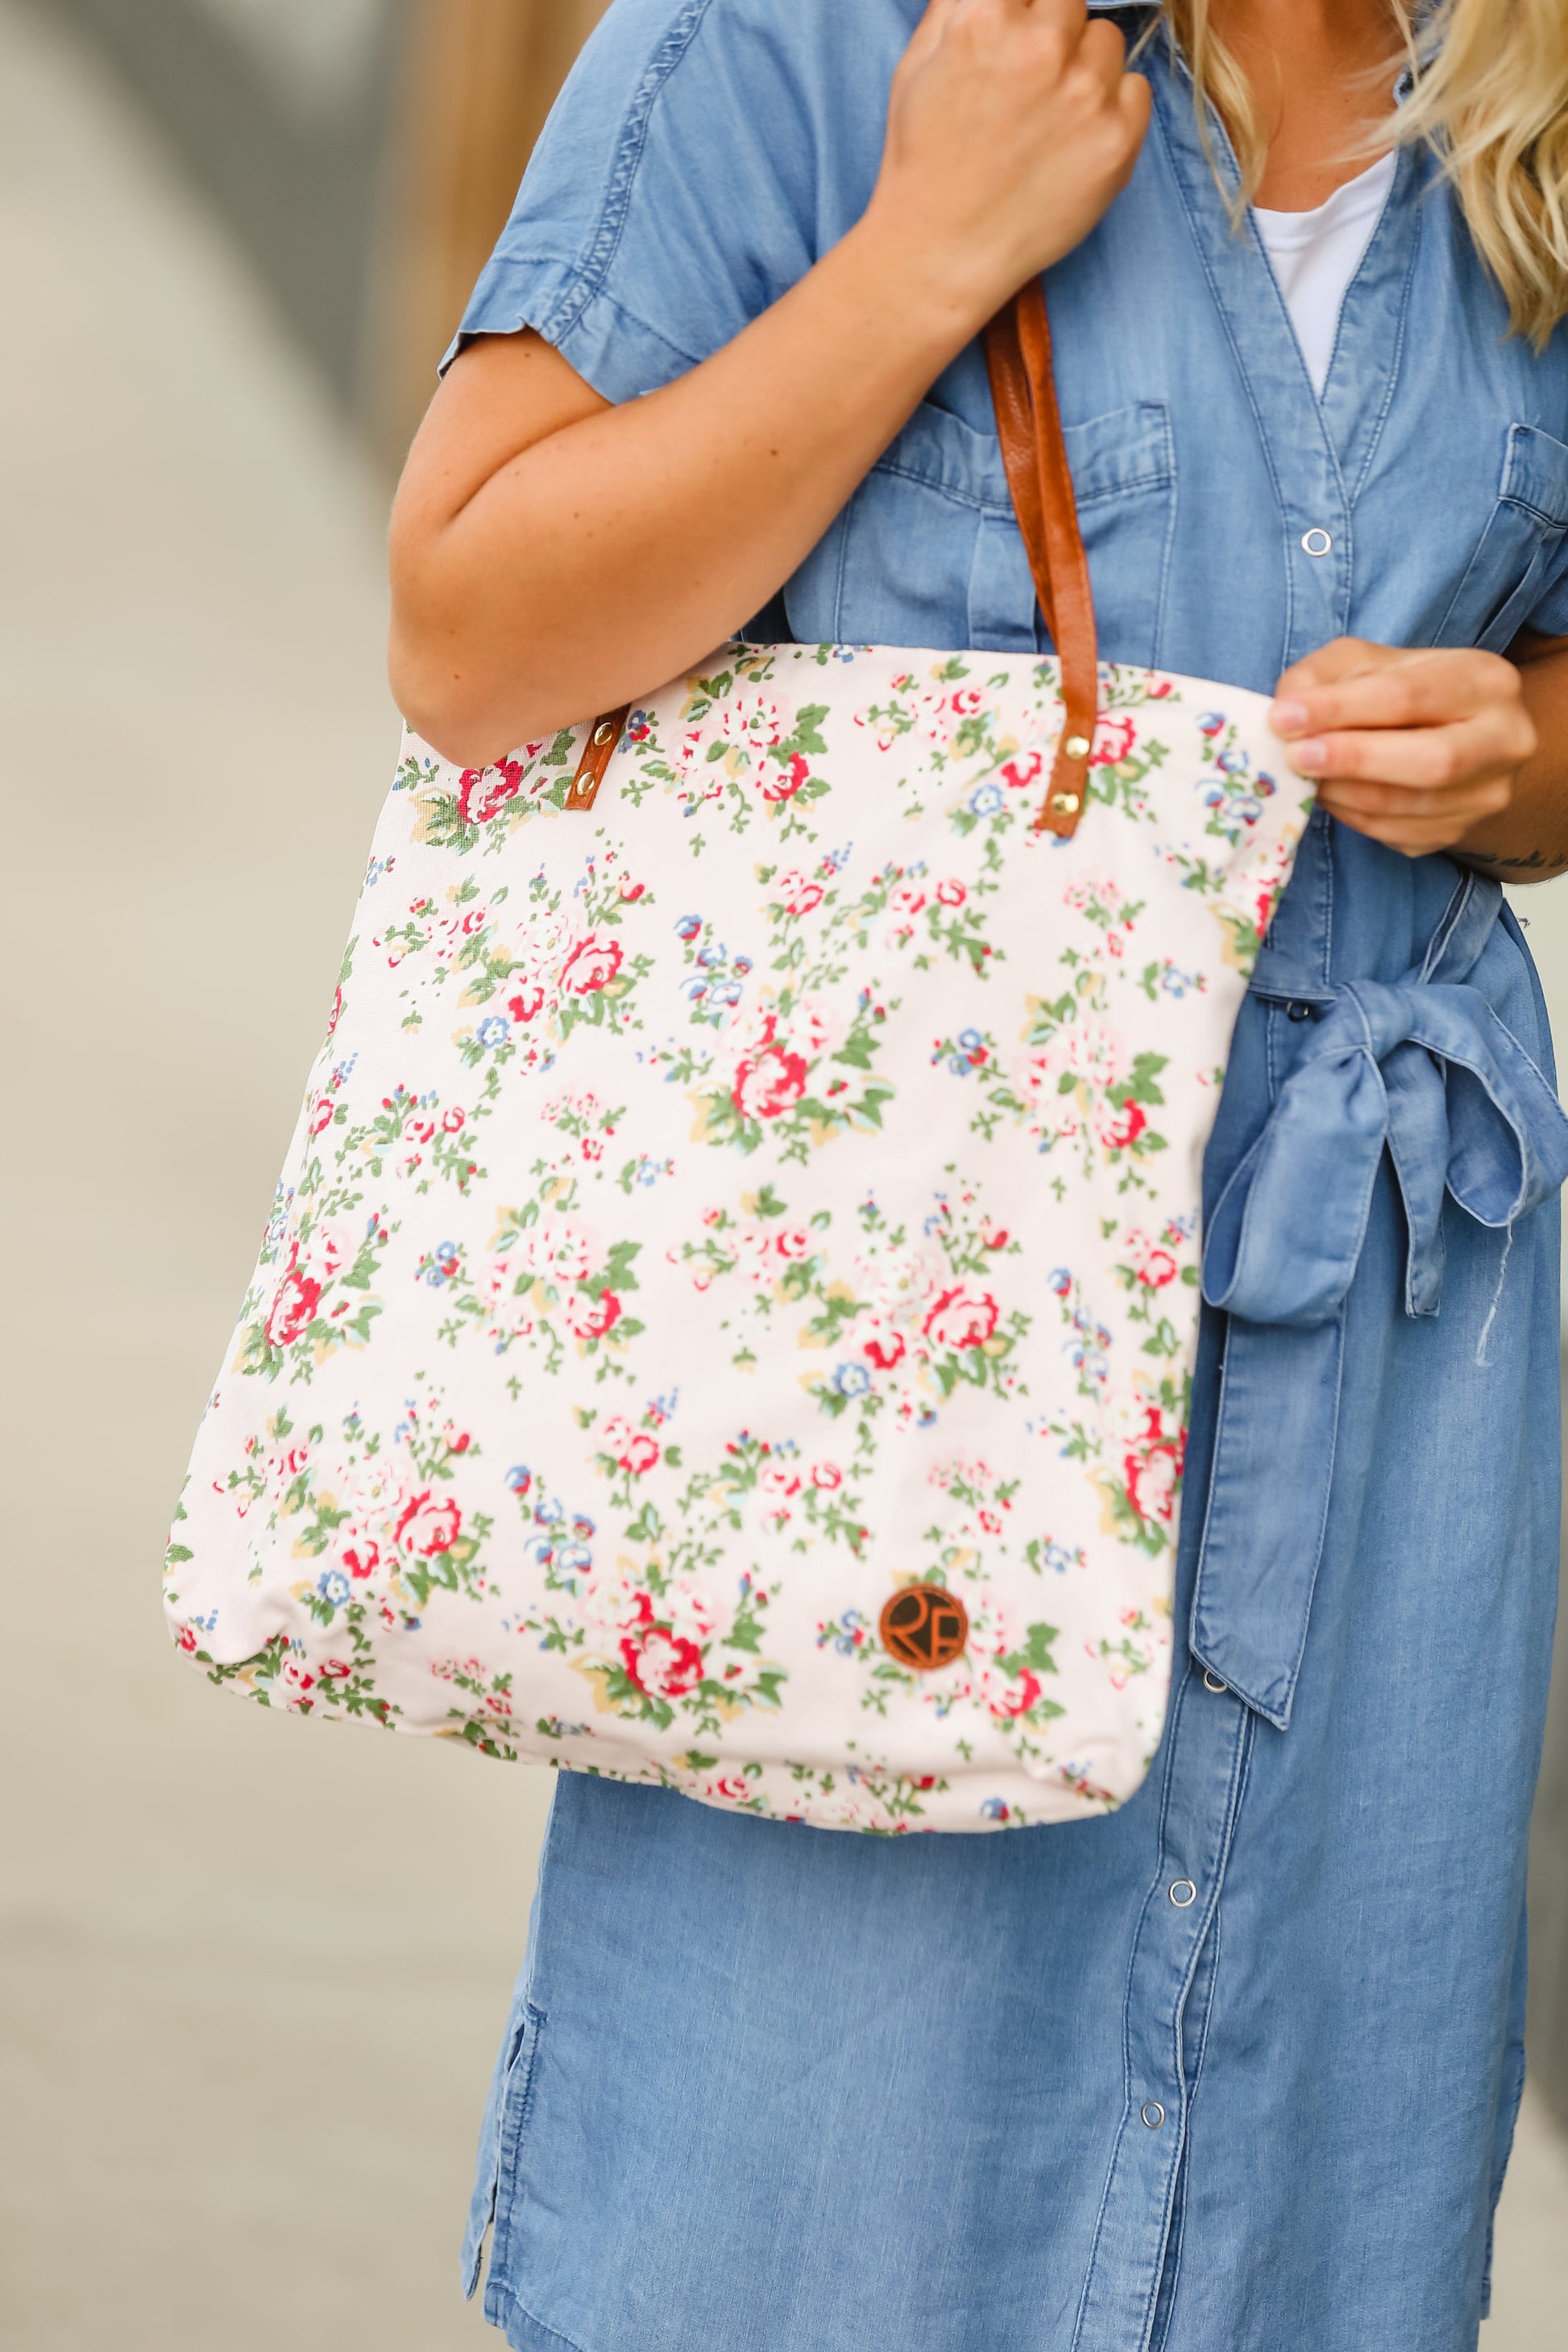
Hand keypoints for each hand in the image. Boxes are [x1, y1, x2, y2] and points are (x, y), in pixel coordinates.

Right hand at [867, 0, 1151, 321]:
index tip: (1016, 40)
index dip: (1022, 13)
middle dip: (1053, 35)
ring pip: (1107, 42)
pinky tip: (1076, 140)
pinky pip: (1137, 90)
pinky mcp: (1116, 139)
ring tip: (1051, 117)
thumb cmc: (924, 161)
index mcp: (986, 20)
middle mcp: (1041, 49)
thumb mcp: (917, 64)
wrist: (942, 253)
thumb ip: (960, 6)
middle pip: (1071, 3)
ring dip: (1086, 68)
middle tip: (1028, 86)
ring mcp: (1085, 94)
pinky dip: (1114, 108)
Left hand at [1268, 639, 1536, 858]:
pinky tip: (1330, 794)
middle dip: (1353, 759)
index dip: (1342, 709)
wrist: (1457, 738)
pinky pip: (1394, 833)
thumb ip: (1323, 676)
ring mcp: (1487, 794)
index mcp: (1485, 681)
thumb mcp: (1367, 663)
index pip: (1410, 695)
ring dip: (1343, 792)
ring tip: (1303, 774)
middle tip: (1294, 757)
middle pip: (1432, 761)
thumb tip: (1287, 709)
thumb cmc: (1407, 691)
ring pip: (1409, 806)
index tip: (1284, 717)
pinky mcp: (1457, 832)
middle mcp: (1504, 740)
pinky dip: (1351, 815)